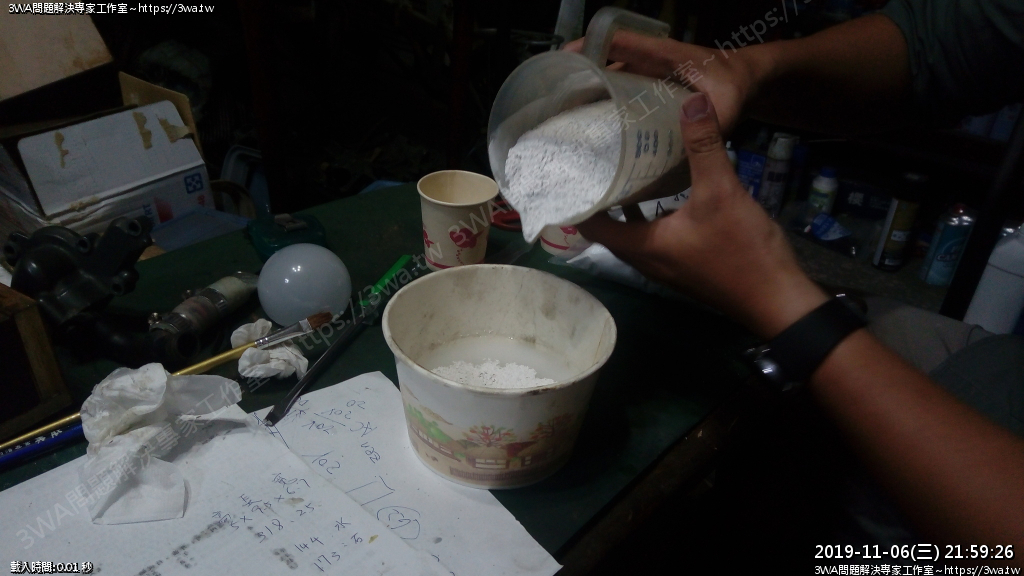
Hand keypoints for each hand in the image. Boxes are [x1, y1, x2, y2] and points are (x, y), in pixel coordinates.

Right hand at [564, 30, 767, 134]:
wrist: (749, 81)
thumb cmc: (736, 84)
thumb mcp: (729, 103)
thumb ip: (713, 121)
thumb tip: (690, 136)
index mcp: (664, 55)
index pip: (621, 42)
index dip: (591, 47)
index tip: (564, 61)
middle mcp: (652, 61)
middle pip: (608, 58)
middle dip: (582, 73)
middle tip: (556, 97)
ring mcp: (651, 74)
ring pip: (614, 75)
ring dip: (592, 89)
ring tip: (567, 113)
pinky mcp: (653, 89)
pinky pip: (624, 91)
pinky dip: (608, 102)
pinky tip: (596, 125)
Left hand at [577, 92, 827, 338]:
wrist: (779, 299)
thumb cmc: (742, 251)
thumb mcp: (722, 192)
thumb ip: (705, 146)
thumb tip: (692, 99)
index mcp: (643, 247)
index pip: (591, 228)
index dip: (577, 202)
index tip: (573, 171)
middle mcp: (647, 261)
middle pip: (610, 230)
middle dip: (602, 199)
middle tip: (598, 162)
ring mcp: (668, 267)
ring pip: (635, 234)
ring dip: (628, 207)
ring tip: (627, 170)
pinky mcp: (687, 267)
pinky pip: (657, 239)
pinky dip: (653, 216)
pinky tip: (667, 192)